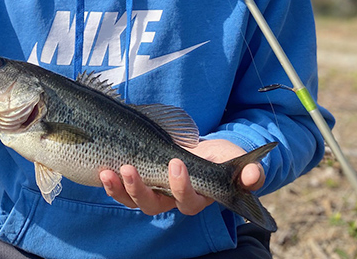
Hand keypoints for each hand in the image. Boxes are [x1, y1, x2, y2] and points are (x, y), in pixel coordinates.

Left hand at [99, 139, 264, 215]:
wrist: (201, 151)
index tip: (177, 163)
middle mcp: (172, 199)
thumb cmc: (220, 159)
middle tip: (131, 168)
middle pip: (154, 204)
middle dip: (140, 188)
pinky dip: (111, 183)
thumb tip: (254, 175)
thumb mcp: (237, 161)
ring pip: (134, 200)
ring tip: (110, 171)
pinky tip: (102, 171)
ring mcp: (153, 192)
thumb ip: (248, 171)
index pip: (188, 200)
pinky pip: (121, 191)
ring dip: (121, 187)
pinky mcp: (138, 182)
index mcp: (197, 197)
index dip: (182, 186)